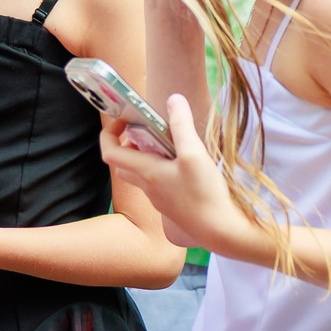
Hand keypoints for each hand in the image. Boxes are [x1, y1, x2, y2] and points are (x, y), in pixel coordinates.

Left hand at [98, 95, 241, 253]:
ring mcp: (159, 199)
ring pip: (141, 174)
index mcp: (146, 172)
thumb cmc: (204, 193)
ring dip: (147, 157)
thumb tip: (173, 99)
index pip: (109, 152)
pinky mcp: (173, 206)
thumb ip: (182, 125)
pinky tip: (184, 165)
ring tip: (170, 145)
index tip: (124, 119)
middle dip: (128, 144)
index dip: (109, 132)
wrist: (220, 232)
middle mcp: (147, 187)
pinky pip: (158, 184)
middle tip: (147, 132)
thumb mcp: (194, 154)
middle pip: (123, 163)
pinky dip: (162, 170)